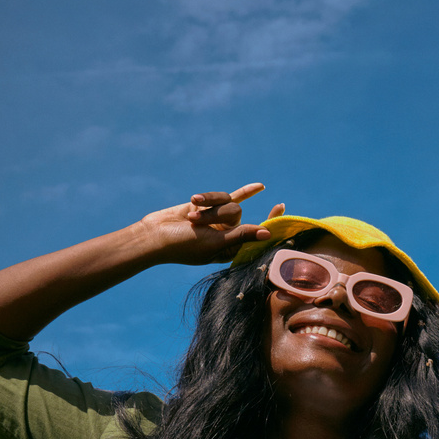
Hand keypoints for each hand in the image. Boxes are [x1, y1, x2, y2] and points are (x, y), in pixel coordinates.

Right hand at [141, 184, 283, 265]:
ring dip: (208, 207)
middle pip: (237, 214)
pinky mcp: (209, 207)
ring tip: (190, 217)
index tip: (283, 210)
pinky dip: (243, 192)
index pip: (257, 236)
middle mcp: (227, 235)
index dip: (271, 224)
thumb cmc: (183, 245)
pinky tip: (260, 187)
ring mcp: (218, 220)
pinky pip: (228, 196)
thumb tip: (267, 233)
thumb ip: (240, 236)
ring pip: (227, 203)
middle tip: (195, 223)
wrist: (155, 235)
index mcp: (231, 250)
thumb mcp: (214, 243)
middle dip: (216, 214)